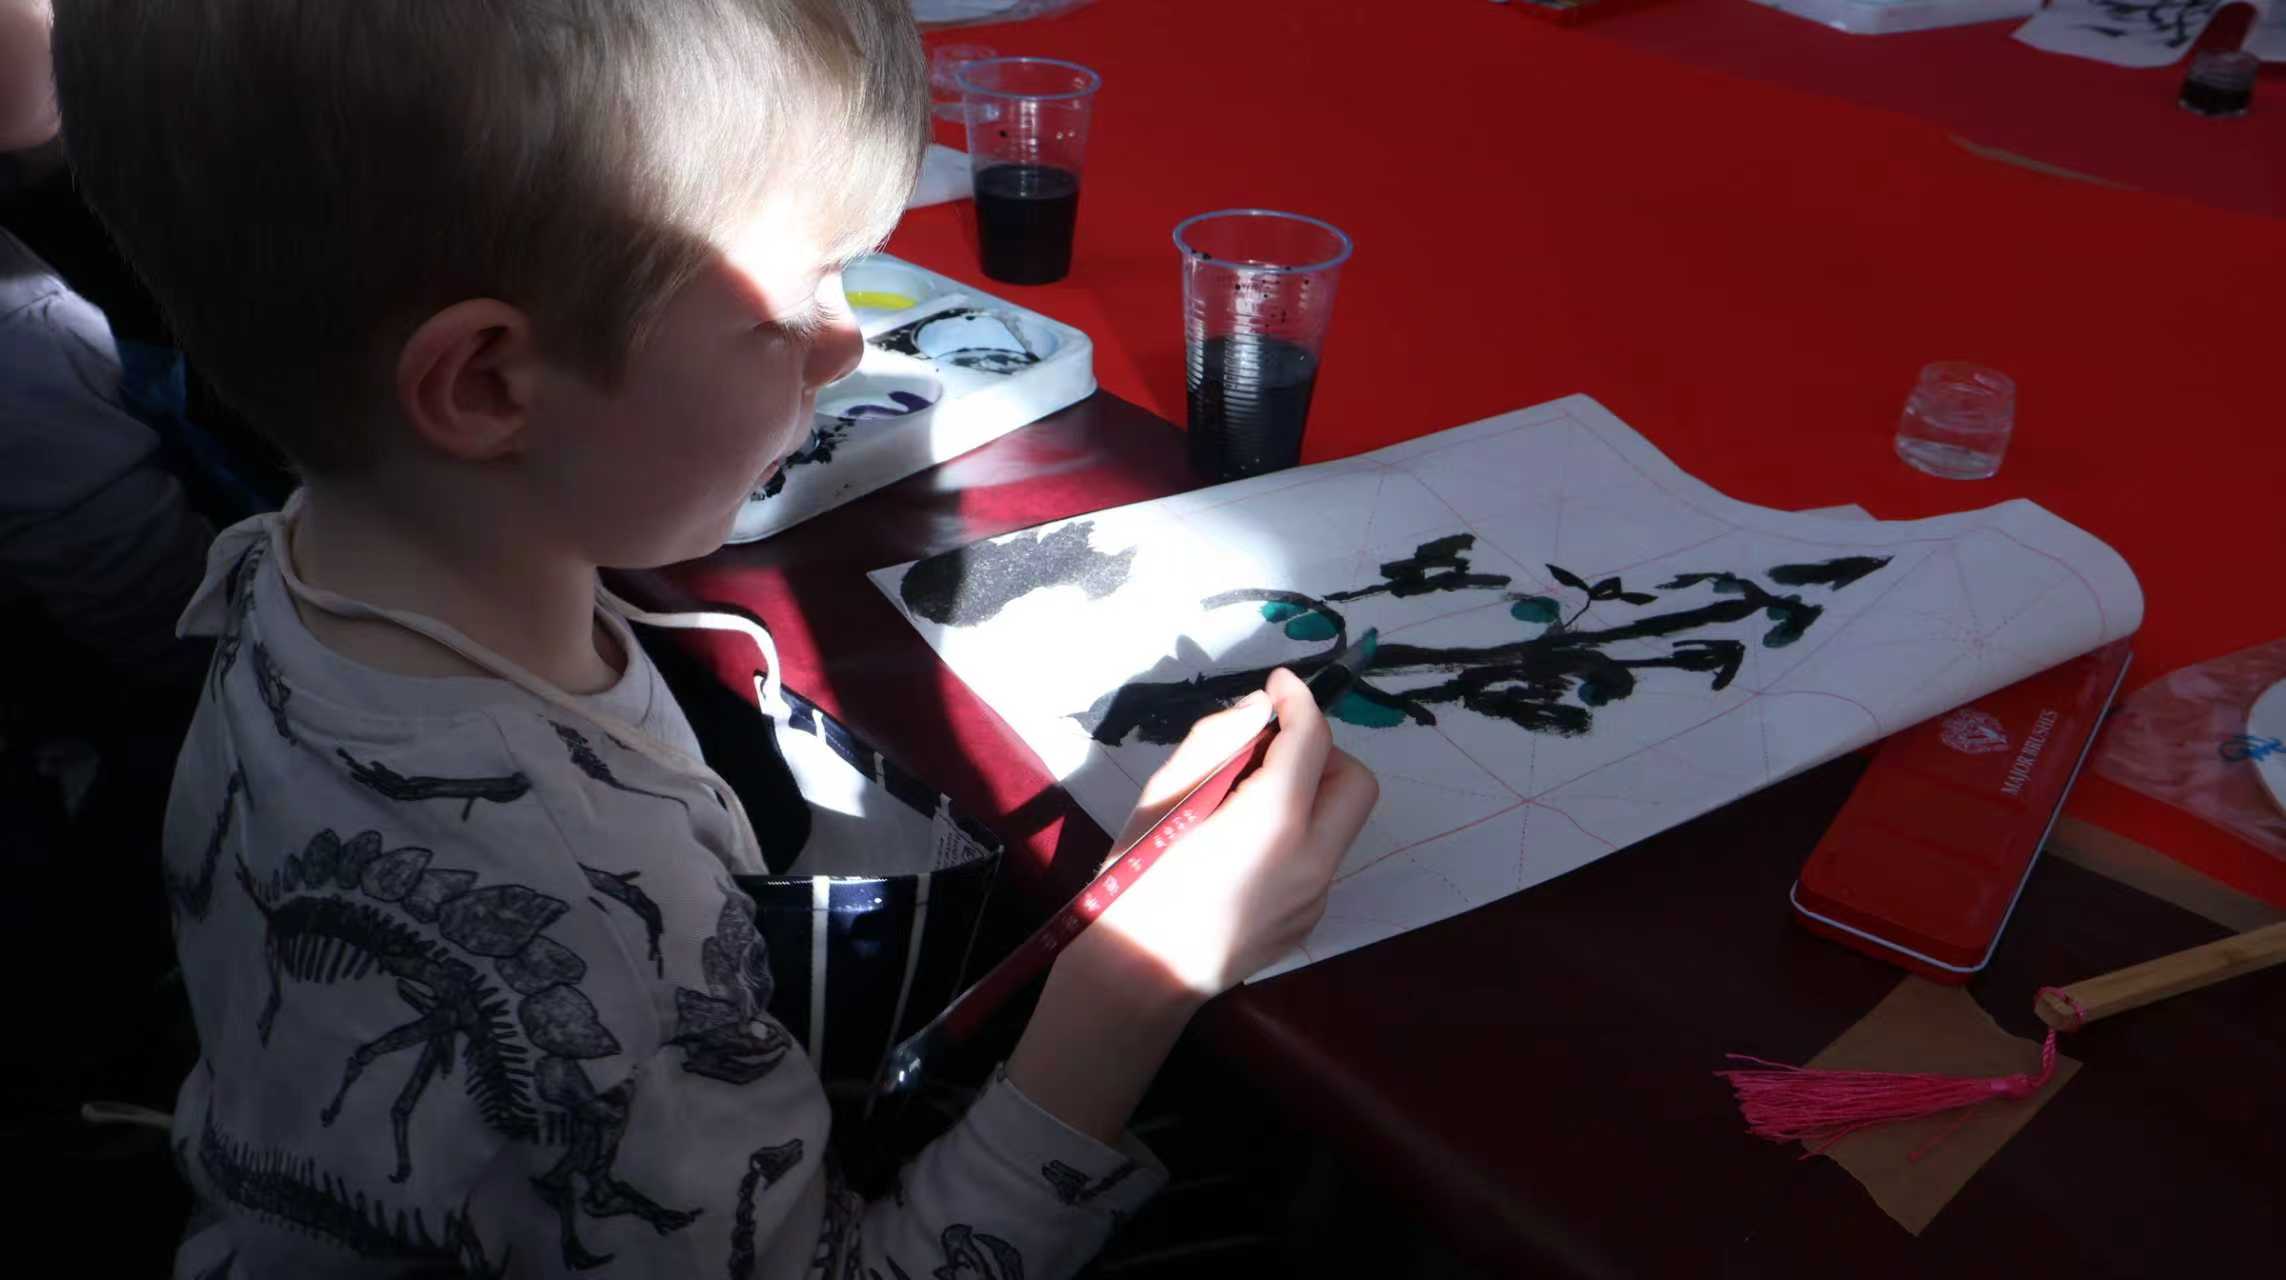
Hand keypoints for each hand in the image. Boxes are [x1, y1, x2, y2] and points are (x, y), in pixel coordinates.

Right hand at [1080, 667, 1378, 997]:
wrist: (1136, 979)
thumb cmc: (1136, 882)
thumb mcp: (1162, 798)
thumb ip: (1216, 744)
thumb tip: (1259, 713)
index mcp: (1273, 823)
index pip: (1313, 740)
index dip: (1299, 701)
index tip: (1279, 684)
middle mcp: (1311, 861)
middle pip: (1356, 783)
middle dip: (1322, 754)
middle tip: (1268, 752)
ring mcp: (1315, 898)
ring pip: (1339, 825)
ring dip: (1308, 797)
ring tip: (1245, 804)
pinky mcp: (1308, 923)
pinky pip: (1319, 861)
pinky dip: (1295, 838)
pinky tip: (1241, 854)